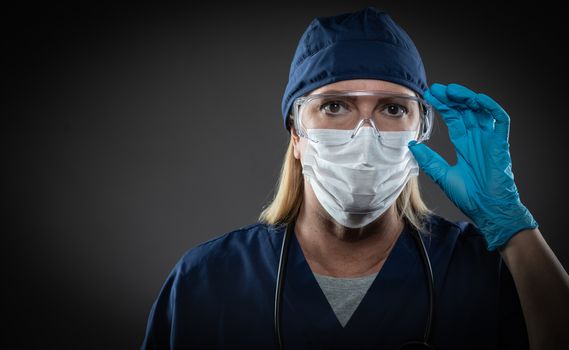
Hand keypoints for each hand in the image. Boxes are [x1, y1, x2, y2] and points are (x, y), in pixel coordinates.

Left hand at [408, 83, 537, 250]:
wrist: (488, 210)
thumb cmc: (470, 196)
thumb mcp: (442, 175)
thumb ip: (429, 160)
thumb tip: (412, 145)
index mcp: (464, 144)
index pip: (453, 118)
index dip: (443, 106)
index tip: (429, 96)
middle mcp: (477, 139)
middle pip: (465, 111)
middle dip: (451, 98)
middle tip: (436, 89)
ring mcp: (489, 140)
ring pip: (480, 110)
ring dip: (467, 98)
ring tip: (451, 91)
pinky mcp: (501, 144)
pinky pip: (500, 120)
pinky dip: (491, 107)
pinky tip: (477, 99)